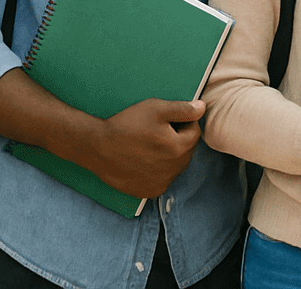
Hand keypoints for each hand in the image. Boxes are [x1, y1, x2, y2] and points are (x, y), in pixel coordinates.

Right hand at [84, 98, 204, 197]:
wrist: (97, 148)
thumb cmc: (127, 125)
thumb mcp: (156, 109)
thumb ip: (183, 109)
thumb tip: (203, 109)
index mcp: (178, 149)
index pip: (194, 132)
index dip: (183, 122)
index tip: (167, 120)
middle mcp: (173, 170)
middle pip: (186, 150)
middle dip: (178, 139)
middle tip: (157, 131)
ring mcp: (160, 183)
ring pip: (175, 164)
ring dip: (169, 154)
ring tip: (149, 145)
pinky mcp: (148, 192)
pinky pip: (163, 178)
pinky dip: (158, 169)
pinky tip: (144, 159)